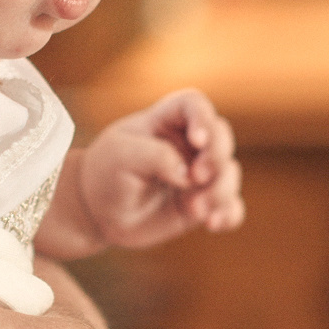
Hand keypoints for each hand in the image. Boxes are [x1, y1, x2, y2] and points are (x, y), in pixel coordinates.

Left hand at [76, 87, 243, 250]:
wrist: (98, 212)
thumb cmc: (105, 174)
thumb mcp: (120, 156)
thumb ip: (156, 156)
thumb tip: (189, 176)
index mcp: (166, 121)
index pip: (194, 104)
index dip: (203, 118)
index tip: (197, 141)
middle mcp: (188, 145)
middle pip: (222, 137)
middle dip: (217, 157)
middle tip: (197, 177)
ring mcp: (198, 175)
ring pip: (229, 174)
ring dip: (220, 191)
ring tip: (194, 210)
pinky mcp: (202, 204)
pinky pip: (230, 208)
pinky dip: (228, 215)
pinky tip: (213, 224)